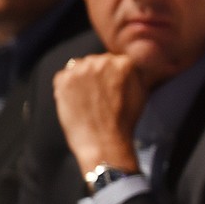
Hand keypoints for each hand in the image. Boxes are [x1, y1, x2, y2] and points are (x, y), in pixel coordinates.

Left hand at [53, 54, 146, 175]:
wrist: (104, 141)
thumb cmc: (124, 122)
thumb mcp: (141, 93)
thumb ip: (133, 74)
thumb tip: (124, 66)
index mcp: (124, 63)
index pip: (114, 61)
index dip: (112, 77)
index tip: (111, 89)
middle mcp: (102, 61)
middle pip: (96, 61)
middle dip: (96, 76)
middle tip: (98, 96)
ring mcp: (81, 69)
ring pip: (79, 66)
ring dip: (81, 79)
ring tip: (86, 100)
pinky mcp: (64, 79)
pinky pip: (63, 76)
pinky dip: (66, 87)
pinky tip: (76, 102)